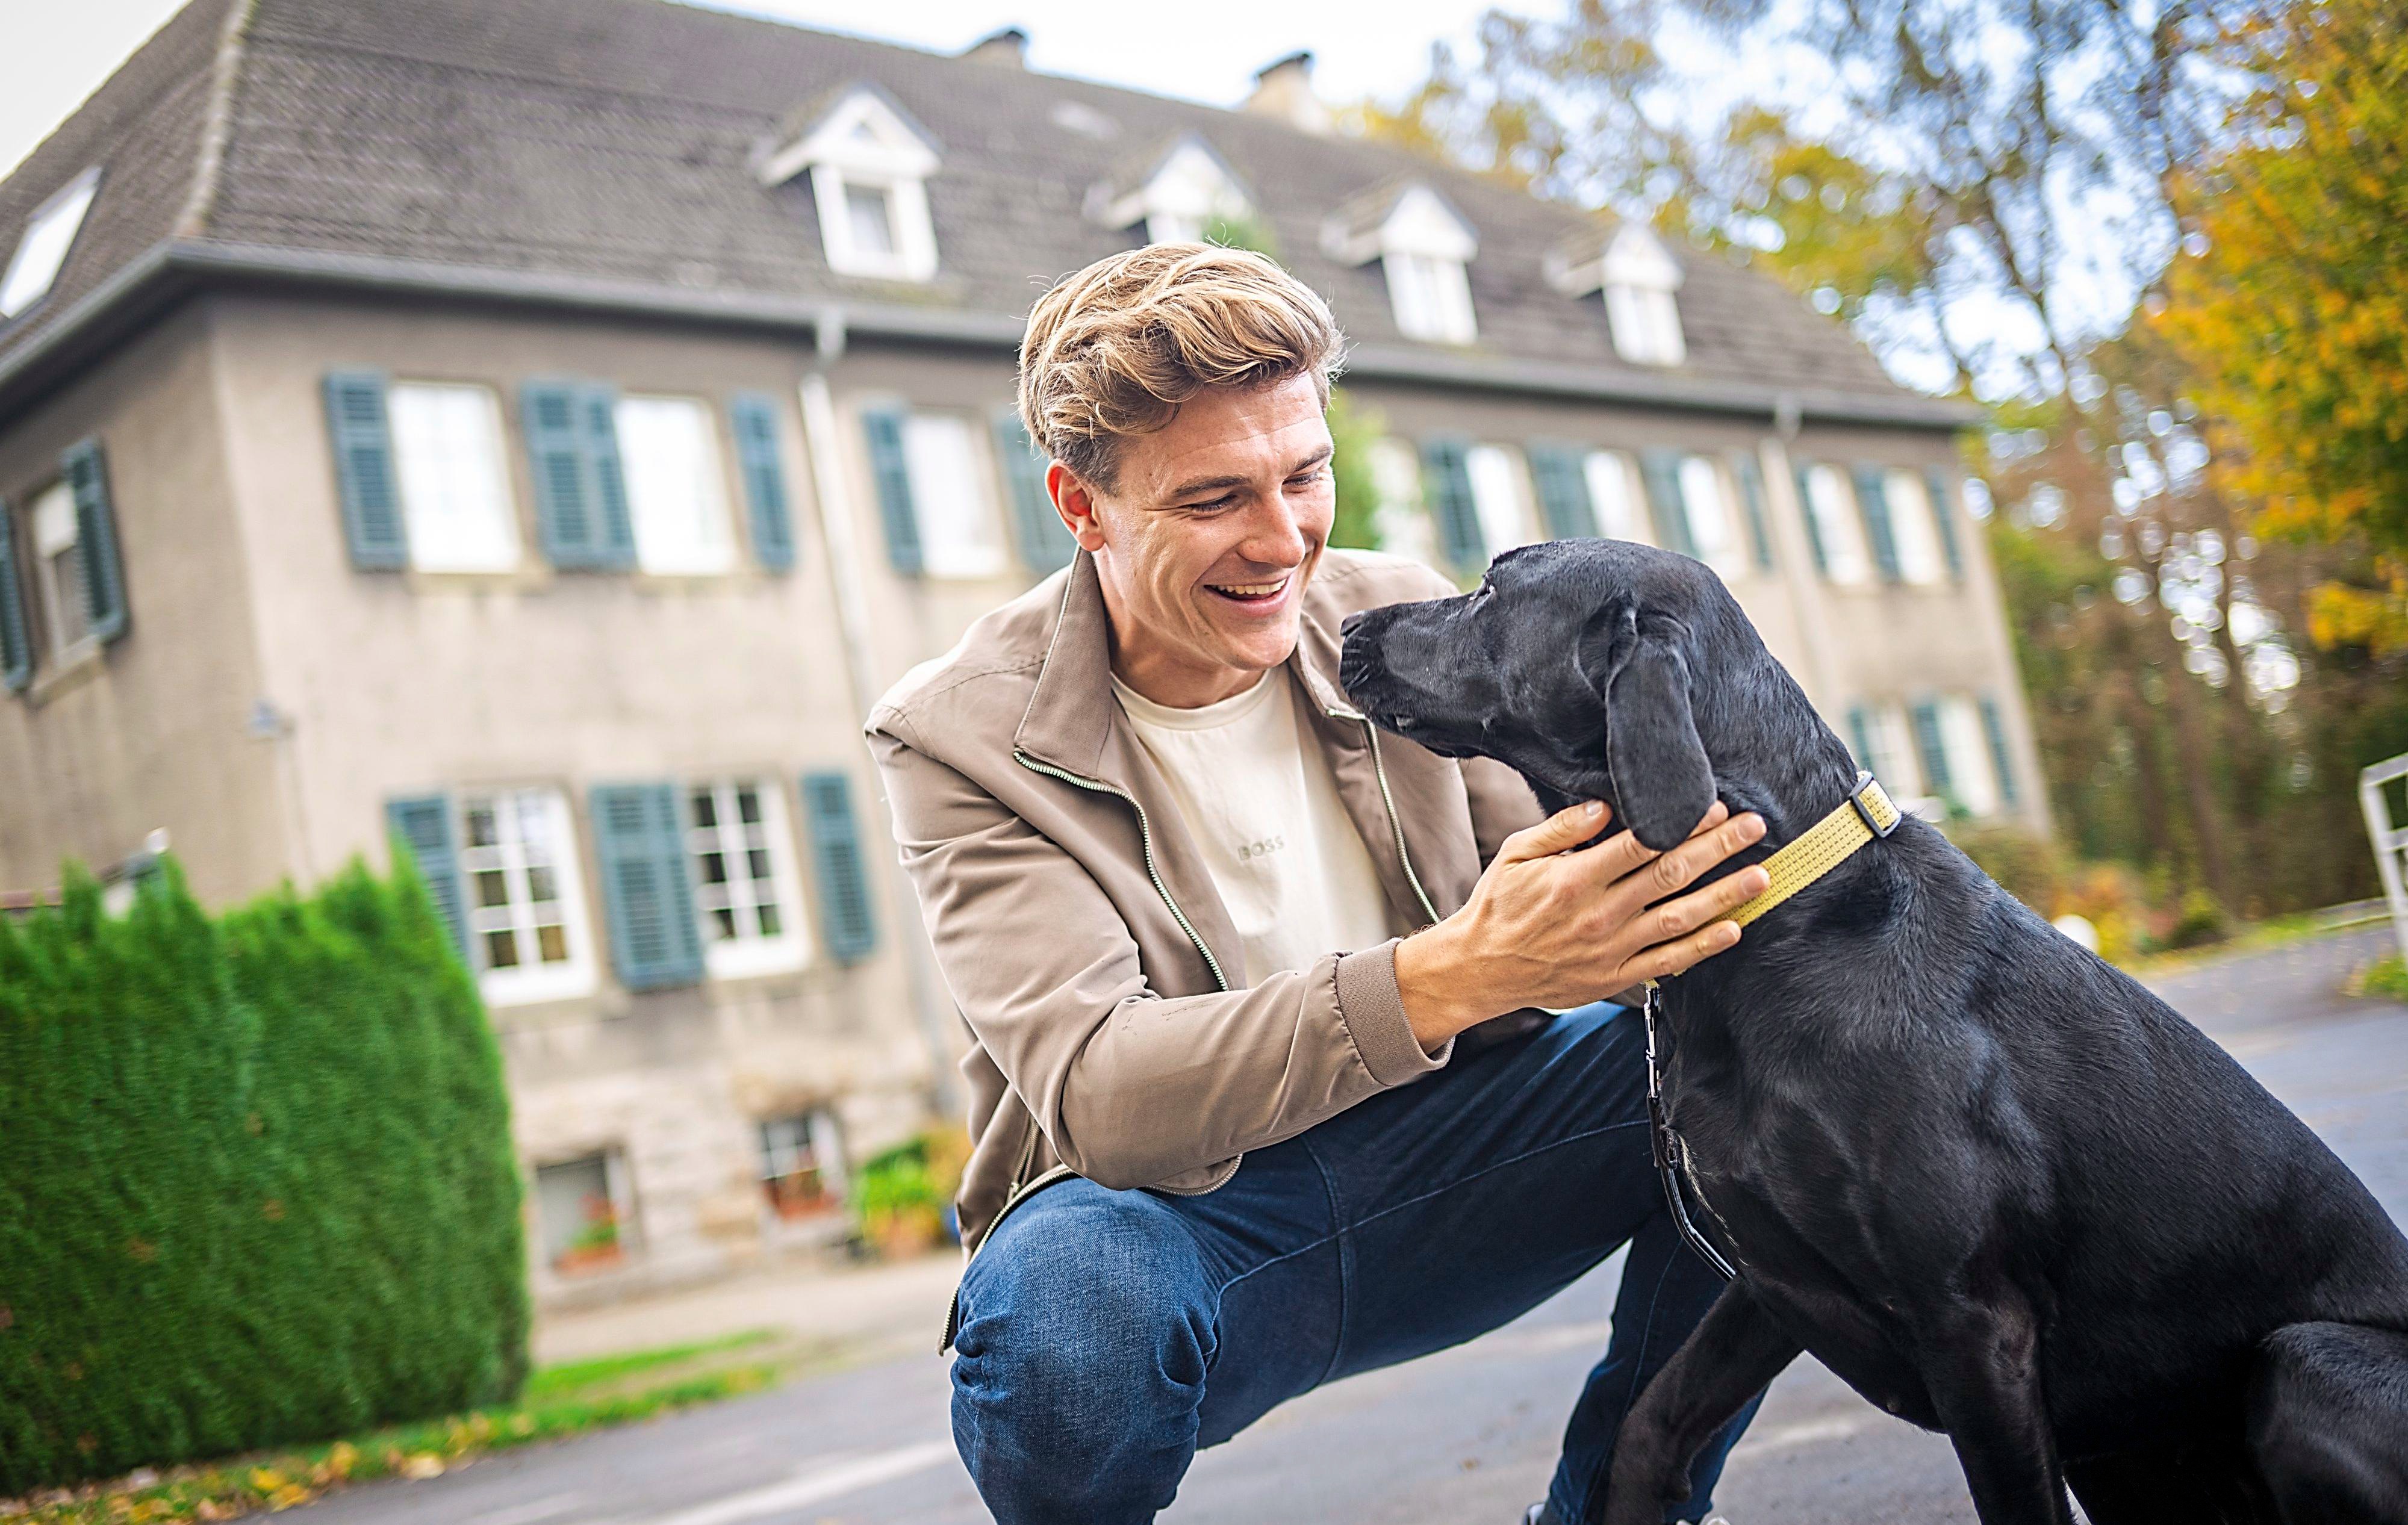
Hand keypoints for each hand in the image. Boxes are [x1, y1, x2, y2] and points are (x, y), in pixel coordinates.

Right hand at [1394, 799, 1768, 1049]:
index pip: (1640, 845)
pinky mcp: (1616, 977)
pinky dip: (1703, 947)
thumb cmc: (1499, 905)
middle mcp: (1598, 914)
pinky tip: (1733, 929)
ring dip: (1724, 896)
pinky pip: (1669, 963)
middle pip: (1670, 876)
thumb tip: (1604, 806)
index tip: (1715, 806)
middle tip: (1755, 828)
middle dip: (1718, 849)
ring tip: (1760, 876)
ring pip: (1679, 919)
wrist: (1481, 969)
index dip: (1682, 824)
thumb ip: (1560, 829)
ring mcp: (1611, 949)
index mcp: (1573, 879)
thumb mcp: (1515, 855)